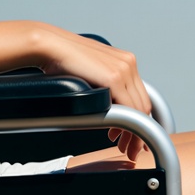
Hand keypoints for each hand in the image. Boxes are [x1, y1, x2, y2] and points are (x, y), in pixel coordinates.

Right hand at [35, 27, 151, 160]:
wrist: (51, 46)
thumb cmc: (63, 60)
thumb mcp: (92, 70)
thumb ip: (105, 83)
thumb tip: (108, 104)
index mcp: (125, 60)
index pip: (140, 95)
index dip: (139, 118)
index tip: (134, 135)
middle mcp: (129, 63)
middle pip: (144, 104)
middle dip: (140, 131)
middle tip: (129, 147)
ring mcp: (124, 69)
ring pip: (140, 110)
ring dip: (135, 134)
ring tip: (124, 147)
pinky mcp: (114, 77)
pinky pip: (130, 109)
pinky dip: (128, 128)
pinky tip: (118, 137)